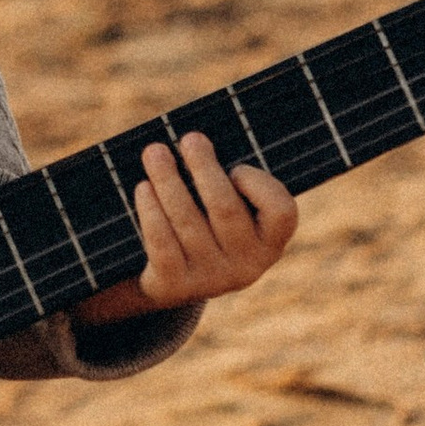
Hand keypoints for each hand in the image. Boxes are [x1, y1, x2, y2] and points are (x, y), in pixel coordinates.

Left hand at [77, 134, 296, 322]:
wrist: (171, 279)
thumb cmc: (207, 223)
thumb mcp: (230, 208)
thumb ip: (230, 180)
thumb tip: (202, 139)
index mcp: (269, 242)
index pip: (281, 212)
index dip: (259, 185)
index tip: (236, 167)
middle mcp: (246, 266)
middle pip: (225, 209)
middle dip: (205, 169)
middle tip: (190, 139)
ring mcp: (210, 279)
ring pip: (188, 221)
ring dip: (169, 181)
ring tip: (155, 152)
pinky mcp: (175, 286)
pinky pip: (162, 242)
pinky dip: (151, 211)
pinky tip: (143, 188)